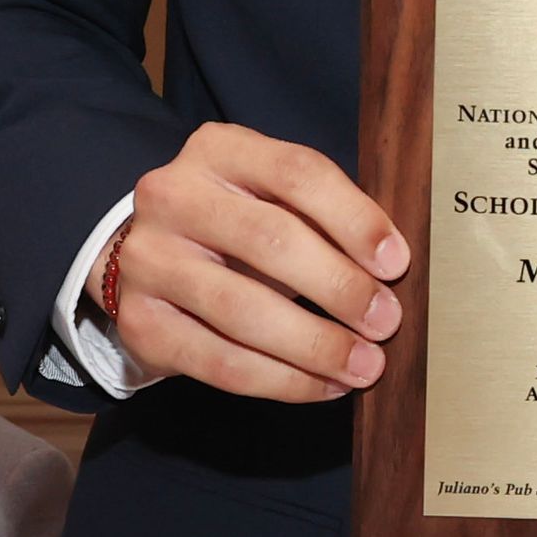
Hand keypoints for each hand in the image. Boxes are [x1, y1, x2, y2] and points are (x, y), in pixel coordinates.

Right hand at [90, 122, 409, 401]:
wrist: (146, 260)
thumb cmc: (235, 223)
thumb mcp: (269, 195)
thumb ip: (322, 214)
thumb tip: (391, 266)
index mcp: (218, 149)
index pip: (297, 172)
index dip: (353, 218)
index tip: (396, 262)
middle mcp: (173, 196)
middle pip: (270, 240)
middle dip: (339, 287)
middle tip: (386, 322)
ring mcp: (148, 260)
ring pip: (244, 311)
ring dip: (315, 345)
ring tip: (363, 366)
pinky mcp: (140, 324)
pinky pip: (221, 363)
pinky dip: (281, 381)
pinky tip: (322, 387)